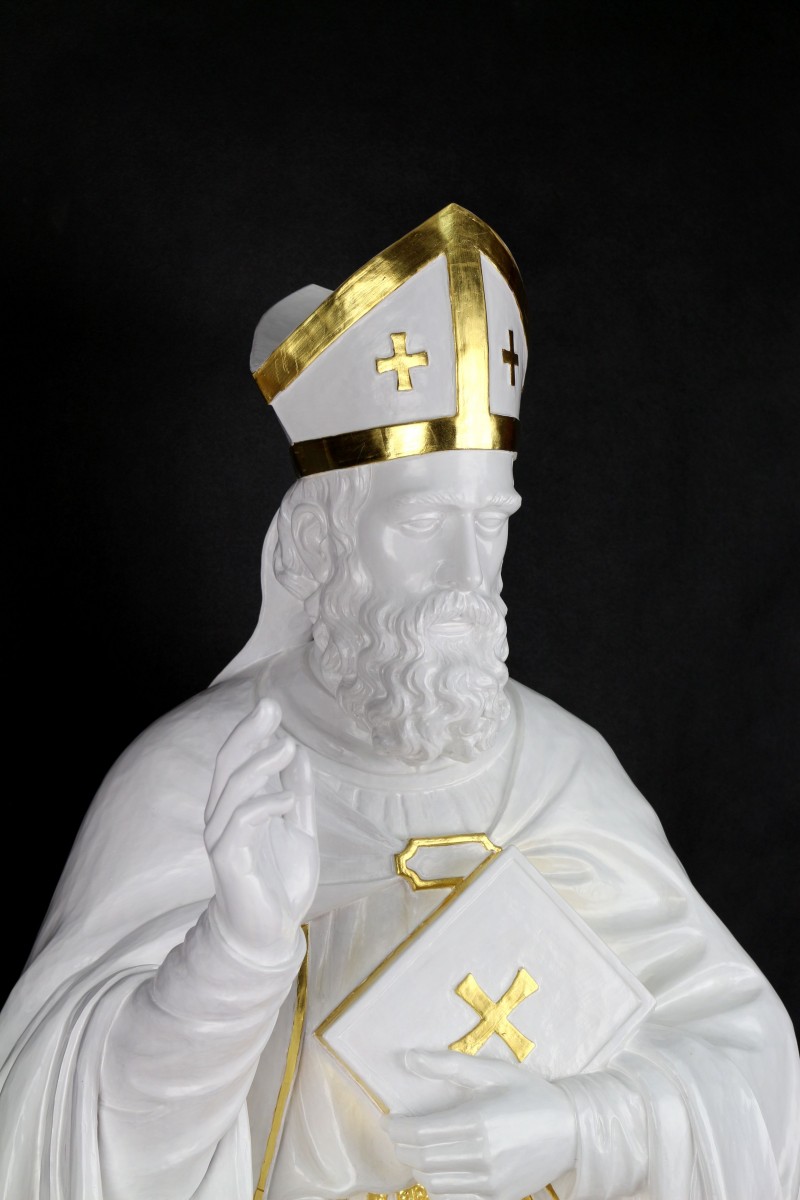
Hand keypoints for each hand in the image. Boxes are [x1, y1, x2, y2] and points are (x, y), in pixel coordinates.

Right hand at [204, 698, 318, 961]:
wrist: (271, 934)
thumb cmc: (281, 883)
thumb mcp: (300, 830)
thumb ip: (299, 793)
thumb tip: (299, 753)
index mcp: (238, 809)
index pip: (236, 762)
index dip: (250, 732)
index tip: (269, 705)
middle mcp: (223, 820)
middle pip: (227, 767)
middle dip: (247, 735)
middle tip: (269, 708)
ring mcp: (223, 840)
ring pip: (232, 790)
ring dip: (259, 765)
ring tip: (287, 747)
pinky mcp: (230, 861)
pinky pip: (241, 823)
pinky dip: (265, 805)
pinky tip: (288, 800)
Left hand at [383, 1051, 576, 1199]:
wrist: (571, 1131)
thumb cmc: (529, 1095)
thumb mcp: (492, 1072)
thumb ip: (448, 1064)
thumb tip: (408, 1059)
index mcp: (479, 1122)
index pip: (420, 1133)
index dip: (397, 1129)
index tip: (388, 1120)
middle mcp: (483, 1157)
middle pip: (423, 1160)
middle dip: (402, 1147)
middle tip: (397, 1134)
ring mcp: (492, 1183)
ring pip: (435, 1184)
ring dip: (418, 1168)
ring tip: (416, 1149)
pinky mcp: (499, 1199)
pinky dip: (438, 1187)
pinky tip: (437, 1170)